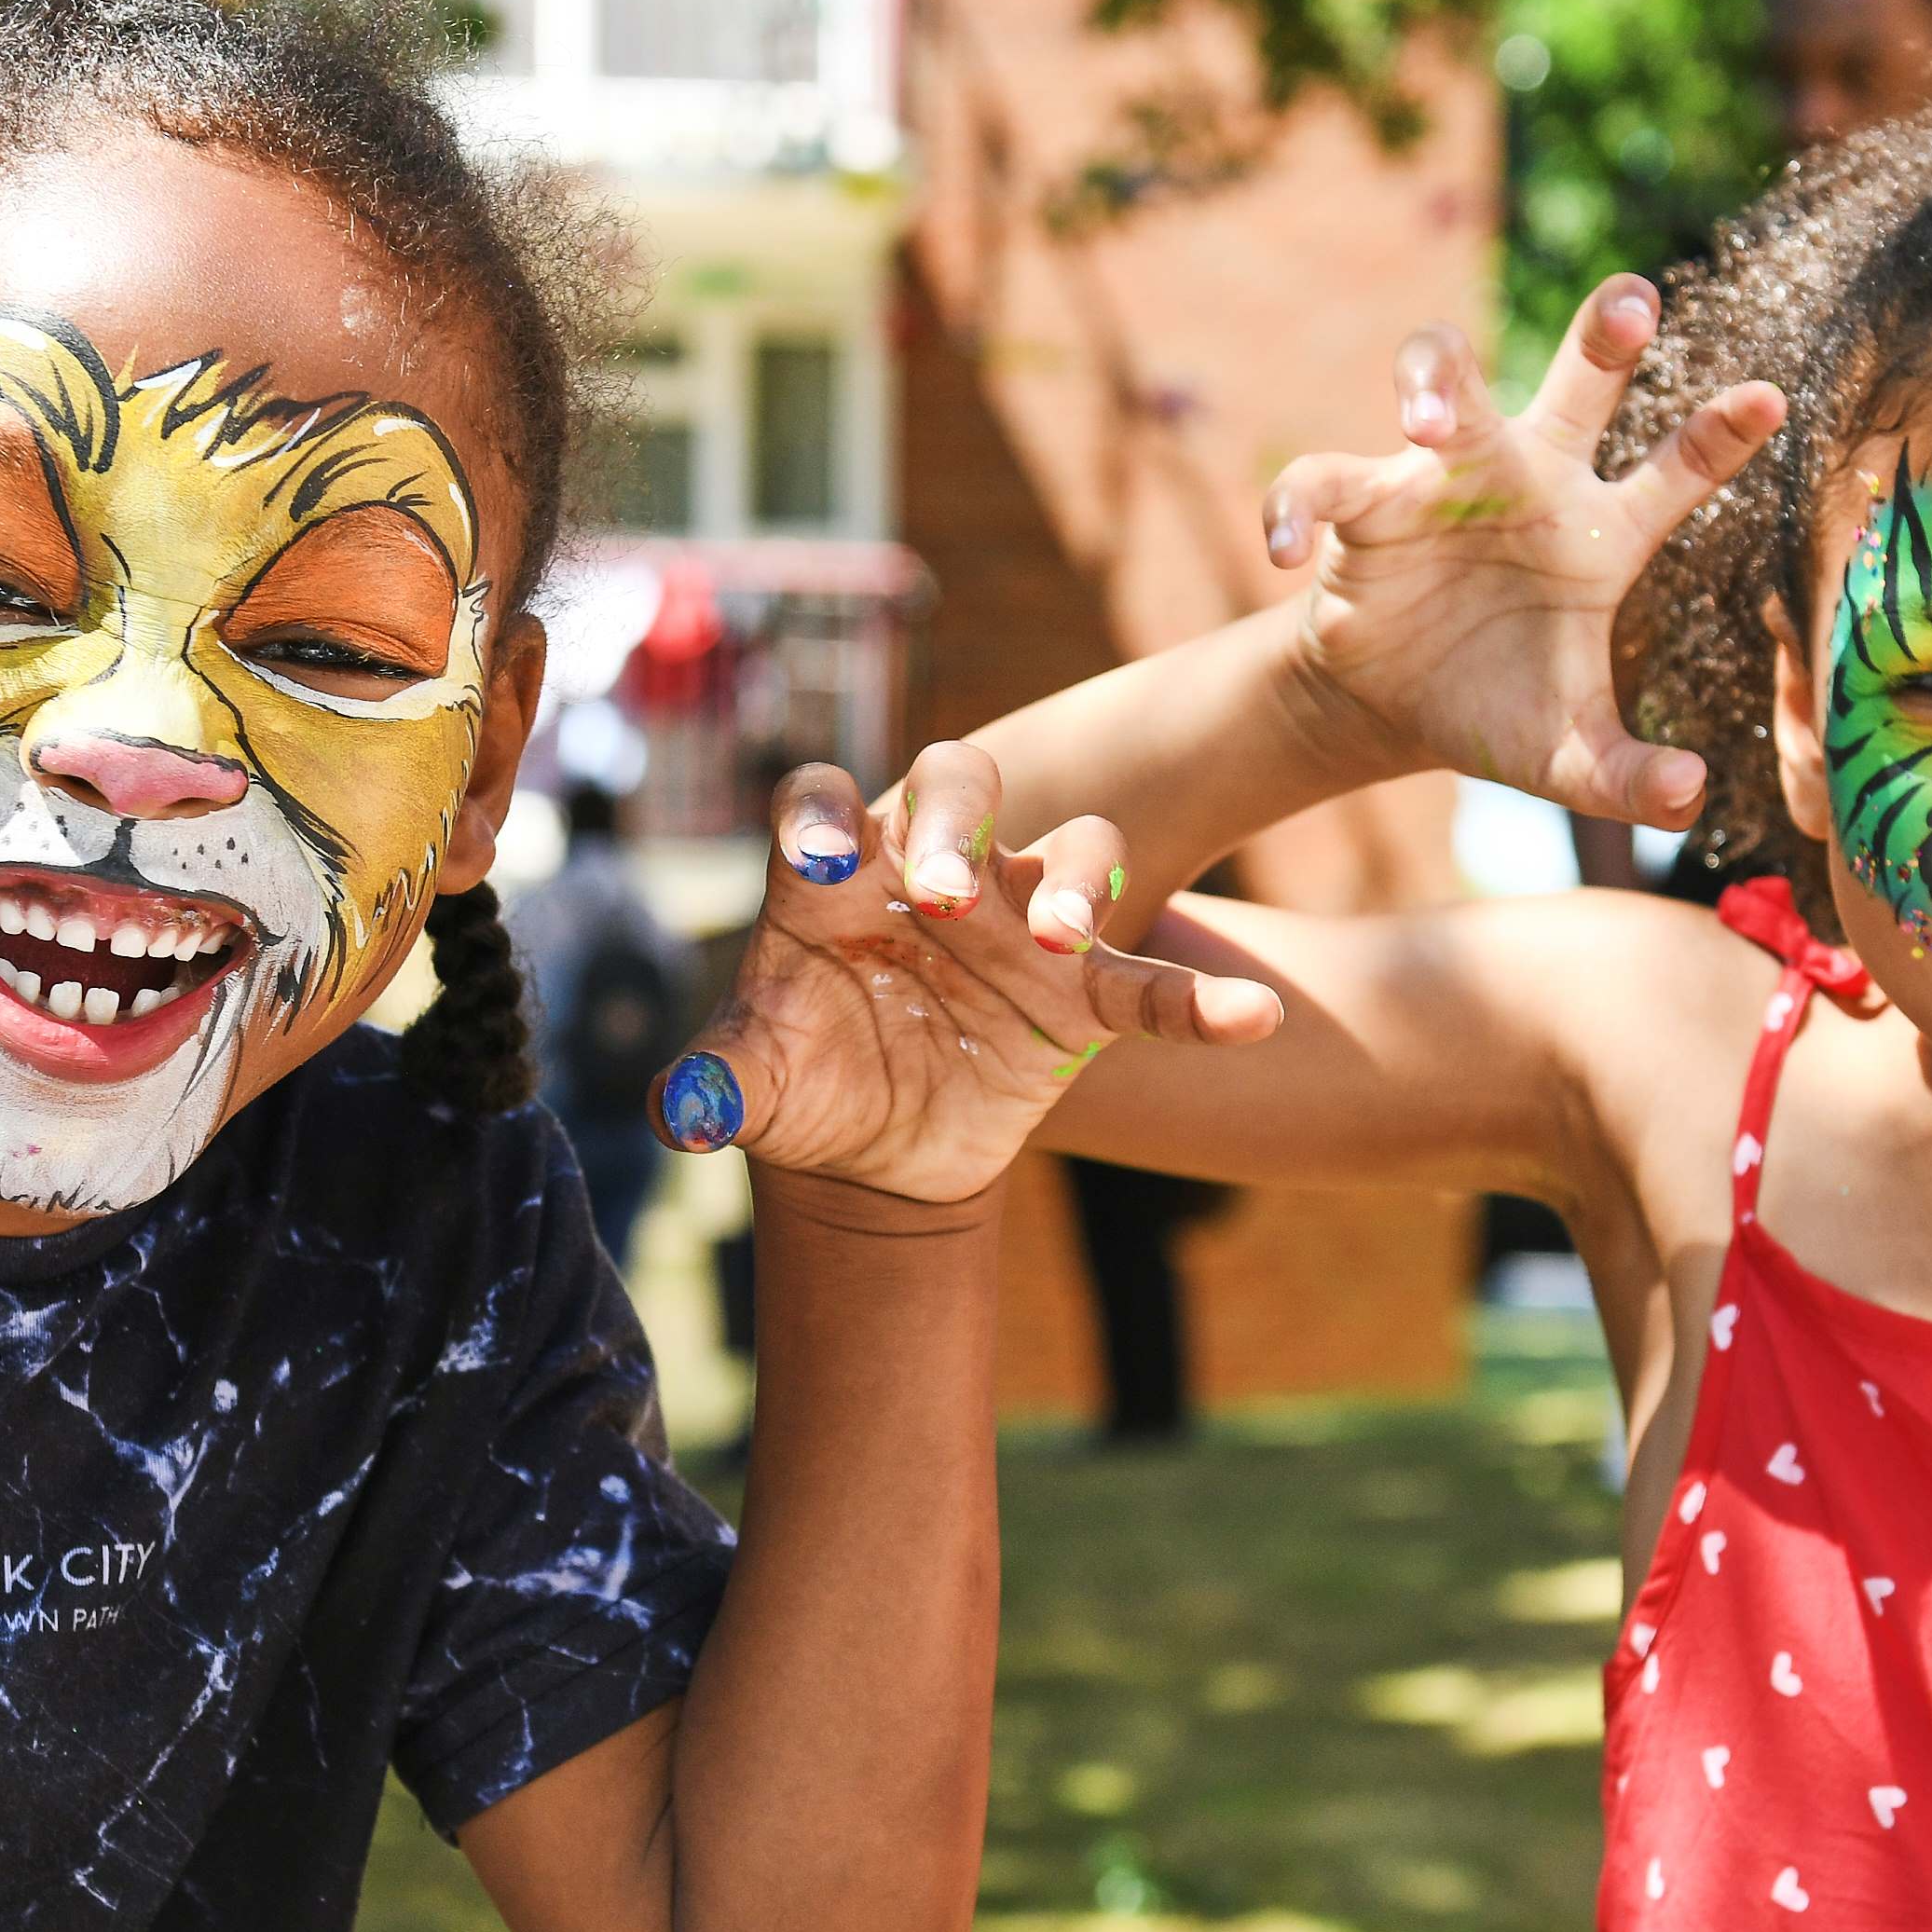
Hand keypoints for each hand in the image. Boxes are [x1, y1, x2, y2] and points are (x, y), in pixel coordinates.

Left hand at [650, 747, 1283, 1208]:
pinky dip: (1197, 999)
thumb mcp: (753, 1082)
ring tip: (1054, 941)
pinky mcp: (1080, 994)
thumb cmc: (804, 1080)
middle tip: (939, 890)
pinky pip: (1148, 982)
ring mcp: (1017, 922)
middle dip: (954, 819)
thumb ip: (717, 1081)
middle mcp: (932, 870)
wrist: (875, 1147)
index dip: (820, 811)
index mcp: (835, 873)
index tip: (819, 855)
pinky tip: (1251, 1019)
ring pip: (1068, 850)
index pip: (821, 802)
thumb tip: (681, 1108)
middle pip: (956, 784)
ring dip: (1067, 882)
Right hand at [1257, 279, 1785, 826]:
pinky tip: (1278, 552)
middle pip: (1578, 385)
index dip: (1719, 436)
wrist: (1392, 704)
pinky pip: (1323, 482)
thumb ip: (1628, 778)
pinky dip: (1294, 507)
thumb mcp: (1567, 758)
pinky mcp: (1363, 503)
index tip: (1771, 400)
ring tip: (1423, 423)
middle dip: (1605, 335)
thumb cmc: (1496, 705)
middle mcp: (1531, 482)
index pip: (1674, 473)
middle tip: (1636, 299)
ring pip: (1445, 387)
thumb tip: (1691, 797)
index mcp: (1600, 535)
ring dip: (1433, 384)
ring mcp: (1445, 480)